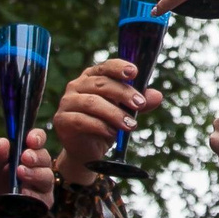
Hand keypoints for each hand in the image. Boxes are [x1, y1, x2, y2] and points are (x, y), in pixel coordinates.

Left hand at [0, 130, 55, 217]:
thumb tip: (3, 142)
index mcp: (20, 156)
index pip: (35, 141)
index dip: (36, 137)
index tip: (30, 138)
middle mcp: (33, 170)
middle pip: (45, 158)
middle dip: (37, 155)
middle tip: (25, 157)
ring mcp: (38, 190)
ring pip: (47, 177)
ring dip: (36, 173)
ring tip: (20, 173)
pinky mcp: (38, 209)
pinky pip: (42, 199)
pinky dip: (33, 195)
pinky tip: (23, 193)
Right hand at [52, 58, 160, 186]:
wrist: (87, 150)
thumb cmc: (106, 124)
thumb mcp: (126, 112)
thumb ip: (139, 102)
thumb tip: (157, 95)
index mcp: (92, 77)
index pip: (106, 66)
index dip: (119, 67)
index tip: (134, 72)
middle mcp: (77, 85)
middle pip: (101, 84)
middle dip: (123, 94)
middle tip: (139, 104)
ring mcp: (67, 102)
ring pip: (92, 103)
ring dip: (114, 113)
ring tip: (130, 125)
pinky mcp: (61, 120)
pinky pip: (81, 121)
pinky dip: (100, 126)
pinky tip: (112, 133)